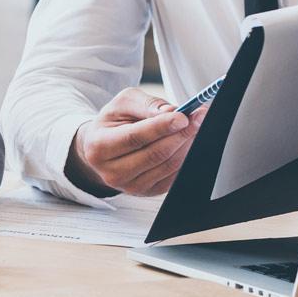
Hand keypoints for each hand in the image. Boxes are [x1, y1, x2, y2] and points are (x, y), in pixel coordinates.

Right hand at [67, 88, 204, 196]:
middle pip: (155, 154)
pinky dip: (184, 158)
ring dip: (186, 145)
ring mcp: (130, 186)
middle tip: (197, 117)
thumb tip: (171, 112)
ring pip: (167, 165)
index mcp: (100, 146)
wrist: (101, 148)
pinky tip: (187, 143)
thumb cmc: (112, 124)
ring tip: (194, 127)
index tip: (183, 116)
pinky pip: (173, 176)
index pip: (135, 137)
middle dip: (181, 134)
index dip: (161, 127)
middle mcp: (112, 172)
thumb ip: (146, 104)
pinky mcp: (147, 192)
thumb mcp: (122, 104)